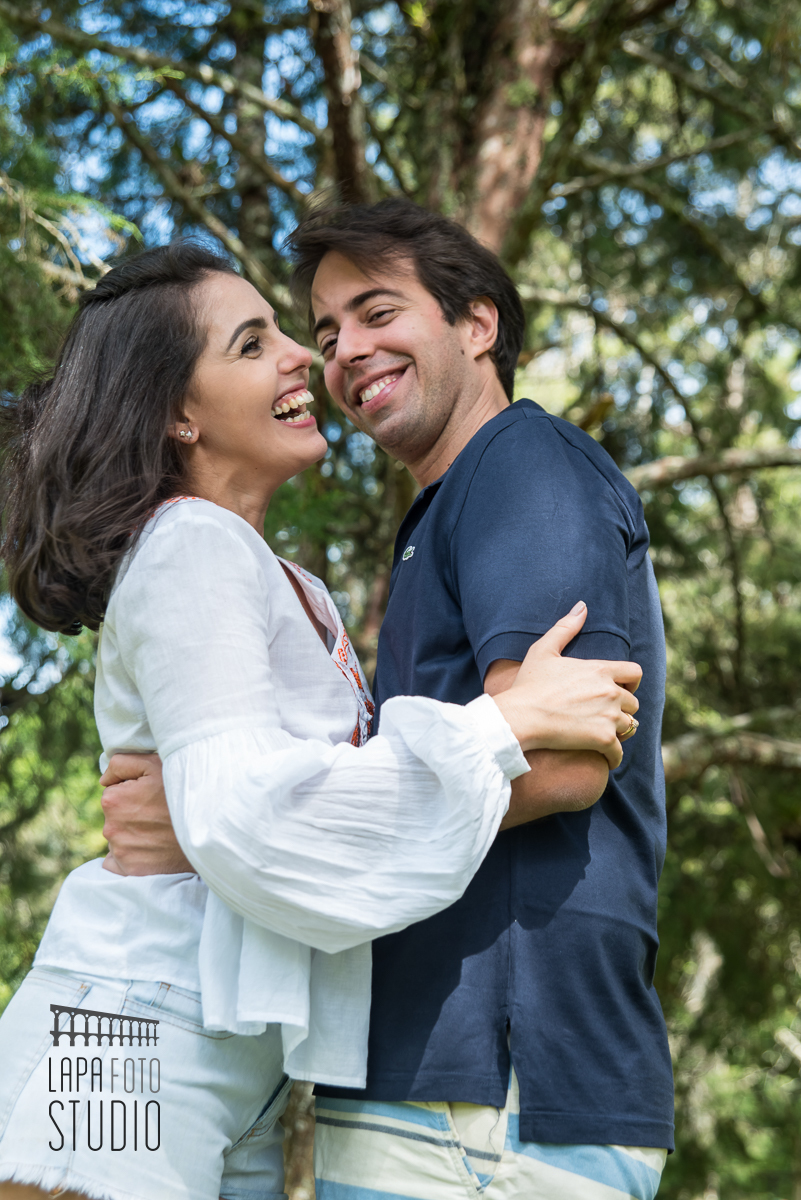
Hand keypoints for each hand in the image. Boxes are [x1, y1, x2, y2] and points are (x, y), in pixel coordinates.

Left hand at [100, 752, 194, 875]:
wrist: (209, 827)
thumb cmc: (182, 791)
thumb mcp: (155, 763)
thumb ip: (121, 763)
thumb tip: (103, 780)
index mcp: (112, 800)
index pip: (113, 794)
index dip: (132, 793)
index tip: (151, 797)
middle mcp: (111, 828)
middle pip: (115, 817)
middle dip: (131, 814)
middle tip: (158, 814)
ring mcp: (121, 852)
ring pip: (119, 838)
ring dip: (132, 834)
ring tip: (160, 831)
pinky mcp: (130, 871)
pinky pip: (117, 863)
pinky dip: (130, 857)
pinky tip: (150, 849)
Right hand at [490, 601, 640, 768]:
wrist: (520, 716)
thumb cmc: (529, 684)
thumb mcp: (544, 650)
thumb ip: (566, 627)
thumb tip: (582, 606)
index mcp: (600, 670)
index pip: (635, 673)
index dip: (631, 682)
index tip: (622, 689)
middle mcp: (610, 692)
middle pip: (633, 702)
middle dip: (622, 708)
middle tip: (607, 714)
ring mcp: (608, 717)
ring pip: (630, 726)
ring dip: (619, 731)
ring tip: (605, 734)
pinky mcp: (602, 740)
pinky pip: (619, 752)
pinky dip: (614, 756)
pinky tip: (605, 757)